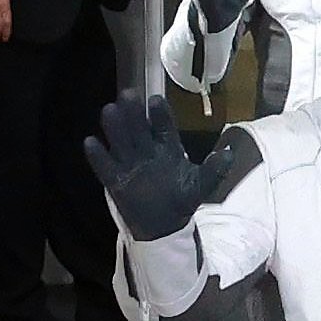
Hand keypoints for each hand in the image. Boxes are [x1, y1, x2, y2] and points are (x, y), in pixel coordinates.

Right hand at [82, 90, 227, 241]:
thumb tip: (229, 153)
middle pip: (139, 128)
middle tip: (128, 94)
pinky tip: (90, 142)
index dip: (160, 114)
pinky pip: (105, 167)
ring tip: (110, 110)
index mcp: (168, 147)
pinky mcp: (116, 180)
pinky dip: (98, 156)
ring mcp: (130, 164)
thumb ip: (214, 169)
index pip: (164, 126)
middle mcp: (147, 150)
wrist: (166, 225)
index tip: (156, 101)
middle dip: (134, 113)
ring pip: (122, 142)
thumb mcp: (202, 184)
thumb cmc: (182, 199)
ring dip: (116, 128)